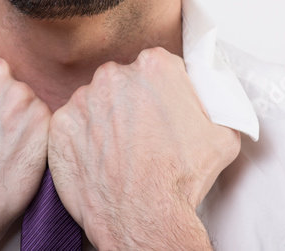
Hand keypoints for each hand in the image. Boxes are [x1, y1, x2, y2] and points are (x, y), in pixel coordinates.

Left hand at [47, 46, 239, 249]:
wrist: (145, 218)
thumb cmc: (180, 179)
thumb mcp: (223, 133)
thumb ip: (214, 102)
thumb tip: (213, 95)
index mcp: (154, 67)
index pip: (156, 67)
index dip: (162, 91)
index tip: (163, 110)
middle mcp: (114, 75)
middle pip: (123, 82)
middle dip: (131, 103)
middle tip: (144, 135)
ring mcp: (83, 100)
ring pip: (95, 103)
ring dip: (105, 122)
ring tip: (122, 153)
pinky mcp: (61, 125)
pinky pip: (71, 126)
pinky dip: (82, 141)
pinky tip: (100, 160)